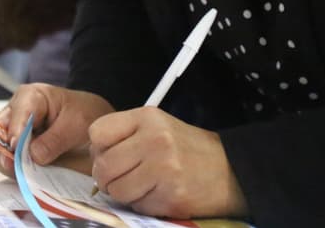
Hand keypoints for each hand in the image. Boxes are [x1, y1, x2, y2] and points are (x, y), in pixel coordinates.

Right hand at [0, 84, 113, 178]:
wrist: (89, 118)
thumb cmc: (82, 113)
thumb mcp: (76, 124)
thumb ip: (55, 140)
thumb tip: (34, 156)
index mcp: (31, 96)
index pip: (17, 112)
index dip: (15, 130)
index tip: (16, 148)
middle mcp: (15, 111)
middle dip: (2, 149)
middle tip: (12, 166)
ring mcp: (12, 129)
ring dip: (4, 161)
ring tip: (18, 173)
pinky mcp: (14, 146)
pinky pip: (4, 158)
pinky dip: (9, 168)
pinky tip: (21, 174)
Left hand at [90, 107, 247, 219]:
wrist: (231, 170)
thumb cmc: (187, 148)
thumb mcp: (157, 126)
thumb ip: (125, 134)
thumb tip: (93, 156)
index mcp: (147, 117)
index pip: (98, 132)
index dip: (98, 148)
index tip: (109, 154)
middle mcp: (154, 140)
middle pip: (103, 165)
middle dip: (106, 177)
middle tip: (120, 177)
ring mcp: (163, 169)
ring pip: (116, 190)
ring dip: (123, 193)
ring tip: (140, 186)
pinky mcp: (171, 196)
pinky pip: (137, 206)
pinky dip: (142, 204)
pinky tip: (157, 194)